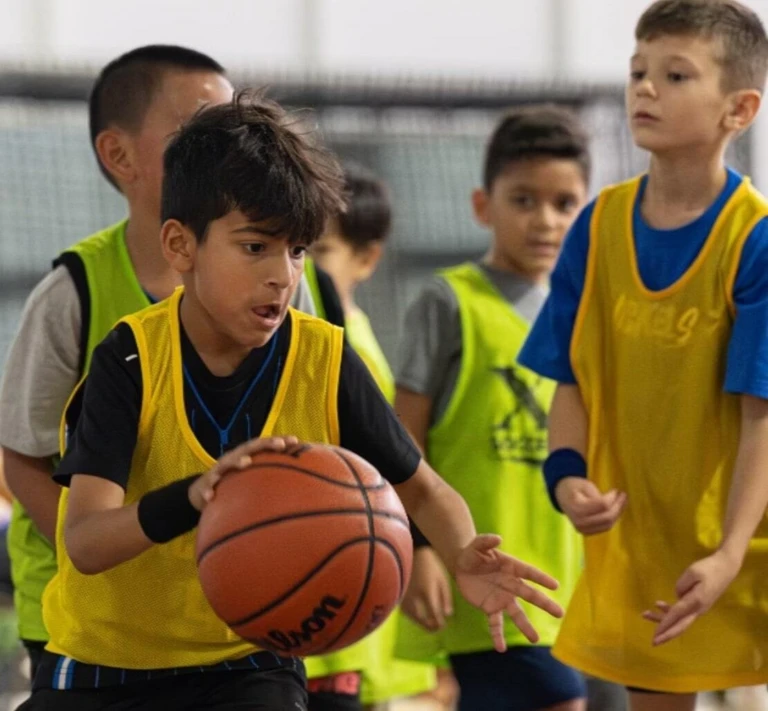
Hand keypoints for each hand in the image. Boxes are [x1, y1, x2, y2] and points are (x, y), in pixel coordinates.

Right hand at [188, 436, 300, 510]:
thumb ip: (268, 474)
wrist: (201, 492)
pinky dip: (209, 490)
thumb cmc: (233, 484)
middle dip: (266, 444)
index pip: (264, 445)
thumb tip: (297, 480)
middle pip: (250, 448)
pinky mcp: (205, 484)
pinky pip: (207, 487)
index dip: (279, 441)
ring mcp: (218, 470)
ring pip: (227, 463)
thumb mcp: (250, 477)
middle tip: (280, 445)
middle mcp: (233, 459)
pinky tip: (211, 496)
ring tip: (247, 462)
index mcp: (245, 456)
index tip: (295, 440)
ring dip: (237, 462)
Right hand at [401, 547, 452, 630]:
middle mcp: (414, 596)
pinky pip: (405, 610)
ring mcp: (404, 595)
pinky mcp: (397, 593)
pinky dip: (412, 615)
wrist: (412, 550)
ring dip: (420, 622)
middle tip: (437, 628)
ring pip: (411, 616)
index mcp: (427, 592)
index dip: (439, 623)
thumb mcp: (442, 578)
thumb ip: (446, 597)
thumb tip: (448, 615)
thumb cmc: (430, 563)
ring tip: (428, 623)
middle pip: (421, 619)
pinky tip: (417, 614)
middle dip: (430, 626)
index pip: (434, 615)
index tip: (444, 625)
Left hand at [453, 534, 562, 651]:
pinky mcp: (490, 608)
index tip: (555, 585)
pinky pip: (495, 624)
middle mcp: (510, 584)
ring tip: (535, 640)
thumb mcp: (476, 544)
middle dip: (544, 604)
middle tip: (560, 613)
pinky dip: (497, 636)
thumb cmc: (473, 552)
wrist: (461, 566)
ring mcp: (502, 598)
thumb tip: (498, 538)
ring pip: (516, 613)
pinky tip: (501, 648)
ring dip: (525, 626)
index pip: (529, 573)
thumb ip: (486, 541)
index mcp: (511, 567)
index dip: (541, 578)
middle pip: (530, 595)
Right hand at [555, 477, 626, 534]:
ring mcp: (582, 529)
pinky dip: (613, 519)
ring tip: (622, 501)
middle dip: (618, 506)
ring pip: (608, 525)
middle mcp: (578, 521)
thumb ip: (599, 496)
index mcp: (576, 507)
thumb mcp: (585, 485)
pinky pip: (605, 527)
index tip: (616, 490)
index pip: (602, 505)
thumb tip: (615, 503)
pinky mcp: (586, 532)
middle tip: (623, 495)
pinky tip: (616, 509)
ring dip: (618, 513)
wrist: (562, 495)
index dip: (612, 498)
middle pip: (607, 517)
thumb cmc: (574, 487)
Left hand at [642, 549, 740, 644]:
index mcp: (696, 601)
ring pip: (679, 619)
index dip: (664, 625)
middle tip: (653, 643)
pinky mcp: (697, 604)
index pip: (676, 615)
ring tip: (645, 614)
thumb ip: (681, 585)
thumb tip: (677, 596)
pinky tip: (658, 604)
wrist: (726, 567)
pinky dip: (669, 611)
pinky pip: (682, 612)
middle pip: (679, 626)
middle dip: (666, 634)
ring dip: (662, 619)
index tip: (655, 635)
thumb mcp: (692, 572)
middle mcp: (698, 609)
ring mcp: (698, 608)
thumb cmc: (709, 568)